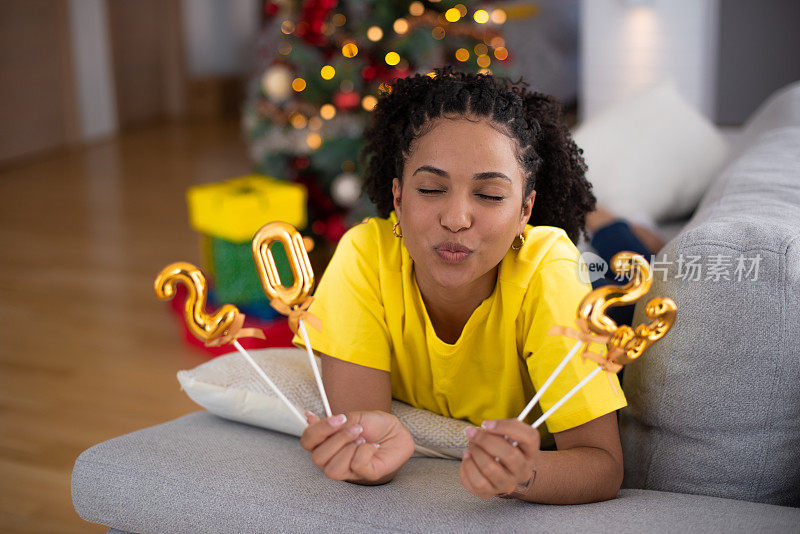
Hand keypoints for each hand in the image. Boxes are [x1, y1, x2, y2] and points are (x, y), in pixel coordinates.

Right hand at [300, 410, 414, 483]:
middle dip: (337, 439)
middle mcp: (333, 459)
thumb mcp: (353, 417)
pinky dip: (365, 452)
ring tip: (363, 439)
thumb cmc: (375, 425)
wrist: (397, 431)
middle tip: (356, 428)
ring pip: (332, 470)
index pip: (307, 442)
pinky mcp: (365, 475)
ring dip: (349, 448)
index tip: (338, 419)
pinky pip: (356, 467)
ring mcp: (348, 470)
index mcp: (327, 443)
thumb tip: (309, 418)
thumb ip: (333, 422)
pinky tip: (373, 446)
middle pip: (317, 458)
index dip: (318, 430)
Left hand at [459, 419, 540, 498]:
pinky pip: (477, 482)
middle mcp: (523, 471)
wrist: (501, 472)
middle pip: (509, 454)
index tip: (486, 424)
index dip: (506, 427)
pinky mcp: (490, 493)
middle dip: (485, 440)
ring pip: (490, 468)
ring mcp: (508, 484)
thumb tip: (486, 427)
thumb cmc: (503, 448)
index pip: (529, 437)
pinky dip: (467, 467)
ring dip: (475, 452)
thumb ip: (502, 426)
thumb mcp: (508, 433)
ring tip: (471, 446)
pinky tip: (468, 458)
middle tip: (472, 433)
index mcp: (530, 452)